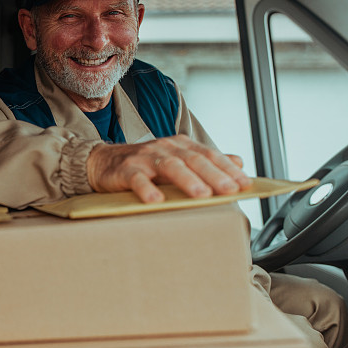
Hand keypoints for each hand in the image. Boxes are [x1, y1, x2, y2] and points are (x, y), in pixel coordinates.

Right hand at [86, 134, 250, 202]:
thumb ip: (206, 162)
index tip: (245, 184)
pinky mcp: (125, 170)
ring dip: (187, 180)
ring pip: (169, 166)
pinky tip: (157, 201)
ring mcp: (145, 158)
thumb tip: (239, 161)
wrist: (103, 162)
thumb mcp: (177, 161)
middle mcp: (165, 148)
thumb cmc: (144, 166)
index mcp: (181, 146)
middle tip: (229, 189)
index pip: (209, 155)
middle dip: (214, 174)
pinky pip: (137, 179)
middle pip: (193, 159)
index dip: (227, 169)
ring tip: (202, 195)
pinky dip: (147, 189)